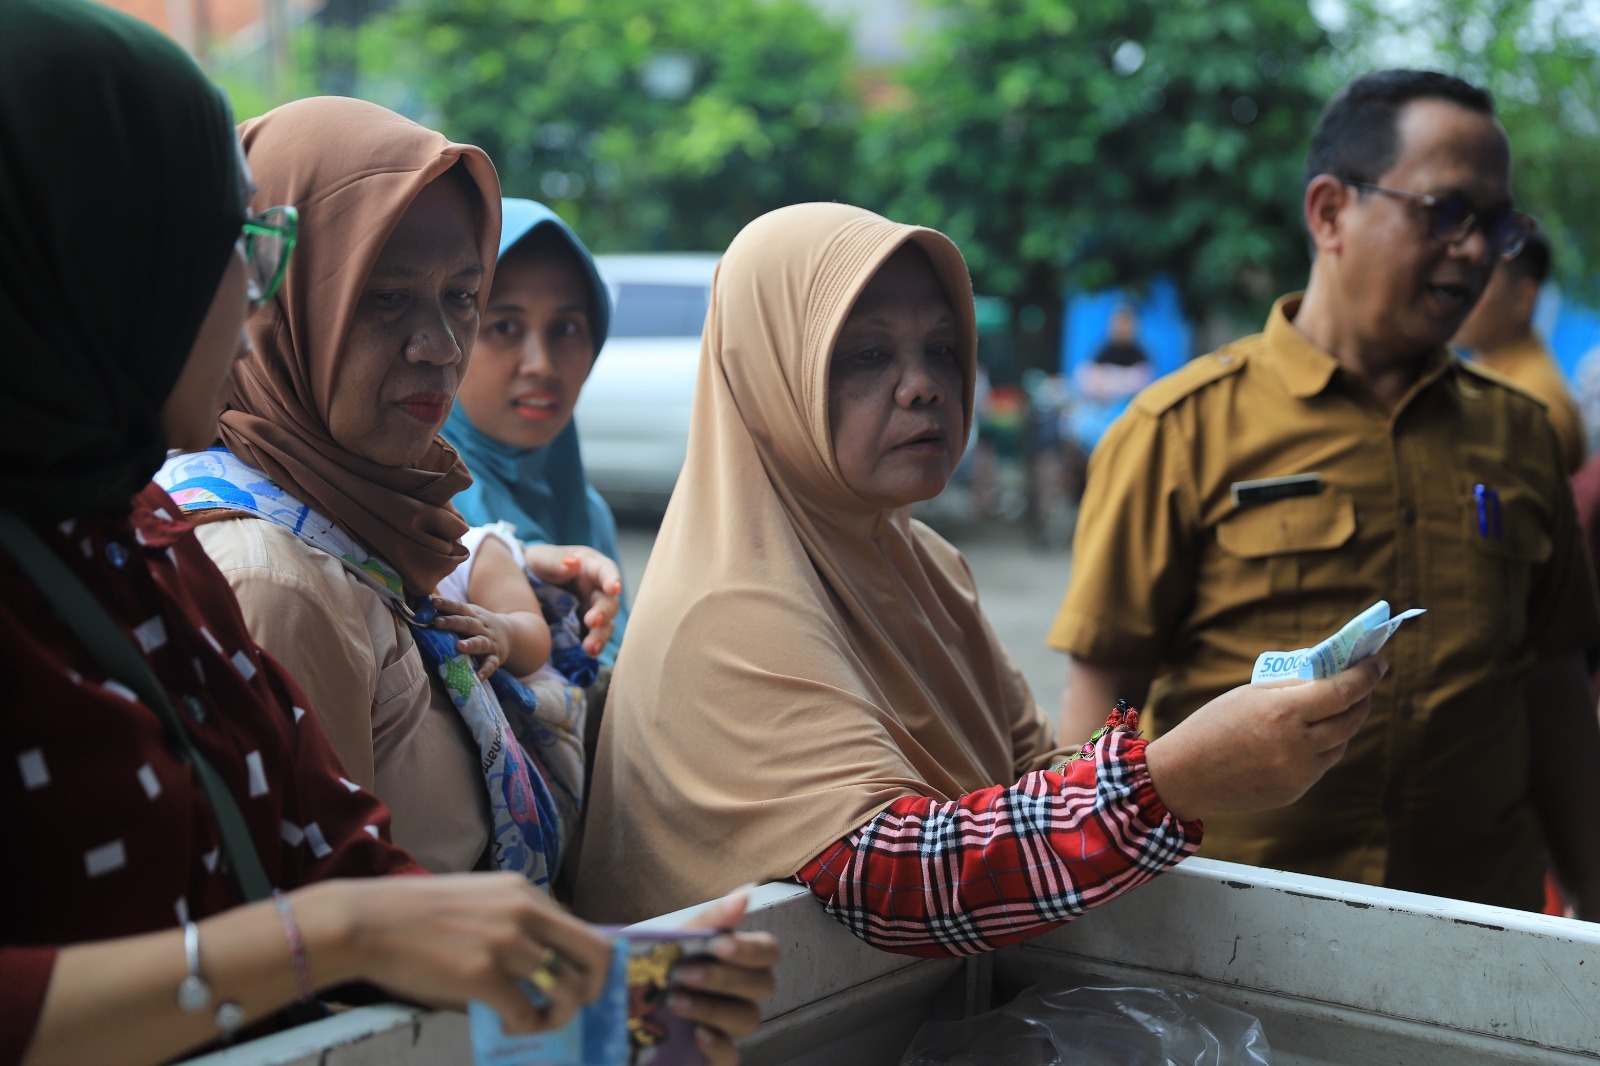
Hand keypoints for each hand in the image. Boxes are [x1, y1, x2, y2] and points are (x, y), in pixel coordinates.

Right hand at [307, 874, 612, 1034]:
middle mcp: (525, 912)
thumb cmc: (414, 916)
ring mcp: (507, 941)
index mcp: (524, 892)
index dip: (585, 962)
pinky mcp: (483, 973)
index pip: (580, 928)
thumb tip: (541, 967)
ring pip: (568, 990)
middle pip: (595, 954)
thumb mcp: (478, 902)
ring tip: (535, 1021)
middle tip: (576, 1007)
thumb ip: (513, 925)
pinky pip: (527, 1012)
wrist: (367, 921)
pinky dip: (525, 1026)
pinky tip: (508, 1026)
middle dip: (595, 988)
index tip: (577, 982)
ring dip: (558, 1015)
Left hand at [430, 596, 513, 679]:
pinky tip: (478, 677)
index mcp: (474, 615)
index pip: (460, 608)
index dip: (447, 605)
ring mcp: (490, 642)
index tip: (433, 602)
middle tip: (437, 622)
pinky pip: (491, 664)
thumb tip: (425, 606)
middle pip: (468, 623)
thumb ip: (453, 613)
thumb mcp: (471, 615)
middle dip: (453, 623)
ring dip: (470, 644)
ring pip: (480, 642)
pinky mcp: (496, 657)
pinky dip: (485, 670)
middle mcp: (482, 627)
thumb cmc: (481, 625)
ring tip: (459, 646)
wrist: (512, 634)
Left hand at [523, 544, 622, 656]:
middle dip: (603, 613)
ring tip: (591, 647)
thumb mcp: (541, 558)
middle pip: (608, 602)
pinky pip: (594, 638)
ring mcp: (593, 609)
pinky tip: (588, 654)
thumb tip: (572, 563)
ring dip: (600, 635)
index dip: (612, 579)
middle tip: (592, 621)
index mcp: (590, 566)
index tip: (614, 589)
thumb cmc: (540, 565)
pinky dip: (594, 646)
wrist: (530, 585)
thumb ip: (555, 560)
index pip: (606, 570)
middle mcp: (597, 589)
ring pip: (605, 624)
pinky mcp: (586, 627)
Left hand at [666, 888, 779, 1064]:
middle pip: (764, 985)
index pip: (768, 951)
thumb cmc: (650, 969)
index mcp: (733, 960)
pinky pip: (732, 1057)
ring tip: (675, 1001)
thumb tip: (743, 894)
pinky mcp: (714, 1057)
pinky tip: (696, 1036)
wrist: (613, 1010)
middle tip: (684, 973)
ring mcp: (728, 1026)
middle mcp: (739, 993)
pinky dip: (717, 1045)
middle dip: (724, 977)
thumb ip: (707, 922)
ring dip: (714, 1008)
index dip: (751, 949)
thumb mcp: (671, 943)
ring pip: (749, 1019)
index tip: (718, 945)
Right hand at [1144, 657, 1385, 822]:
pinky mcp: (1295, 791)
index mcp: (1283, 713)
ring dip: (1344, 723)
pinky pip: (1321, 764)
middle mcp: (1297, 745)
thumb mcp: (1249, 695)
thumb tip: (1328, 675)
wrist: (1185, 775)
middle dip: (1363, 698)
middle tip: (1364, 683)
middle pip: (1351, 719)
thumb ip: (1290, 687)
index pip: (1342, 691)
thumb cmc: (1212, 725)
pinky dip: (1323, 746)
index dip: (1366, 675)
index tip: (1378, 661)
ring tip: (1336, 708)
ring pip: (1340, 743)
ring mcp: (1299, 772)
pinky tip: (1310, 735)